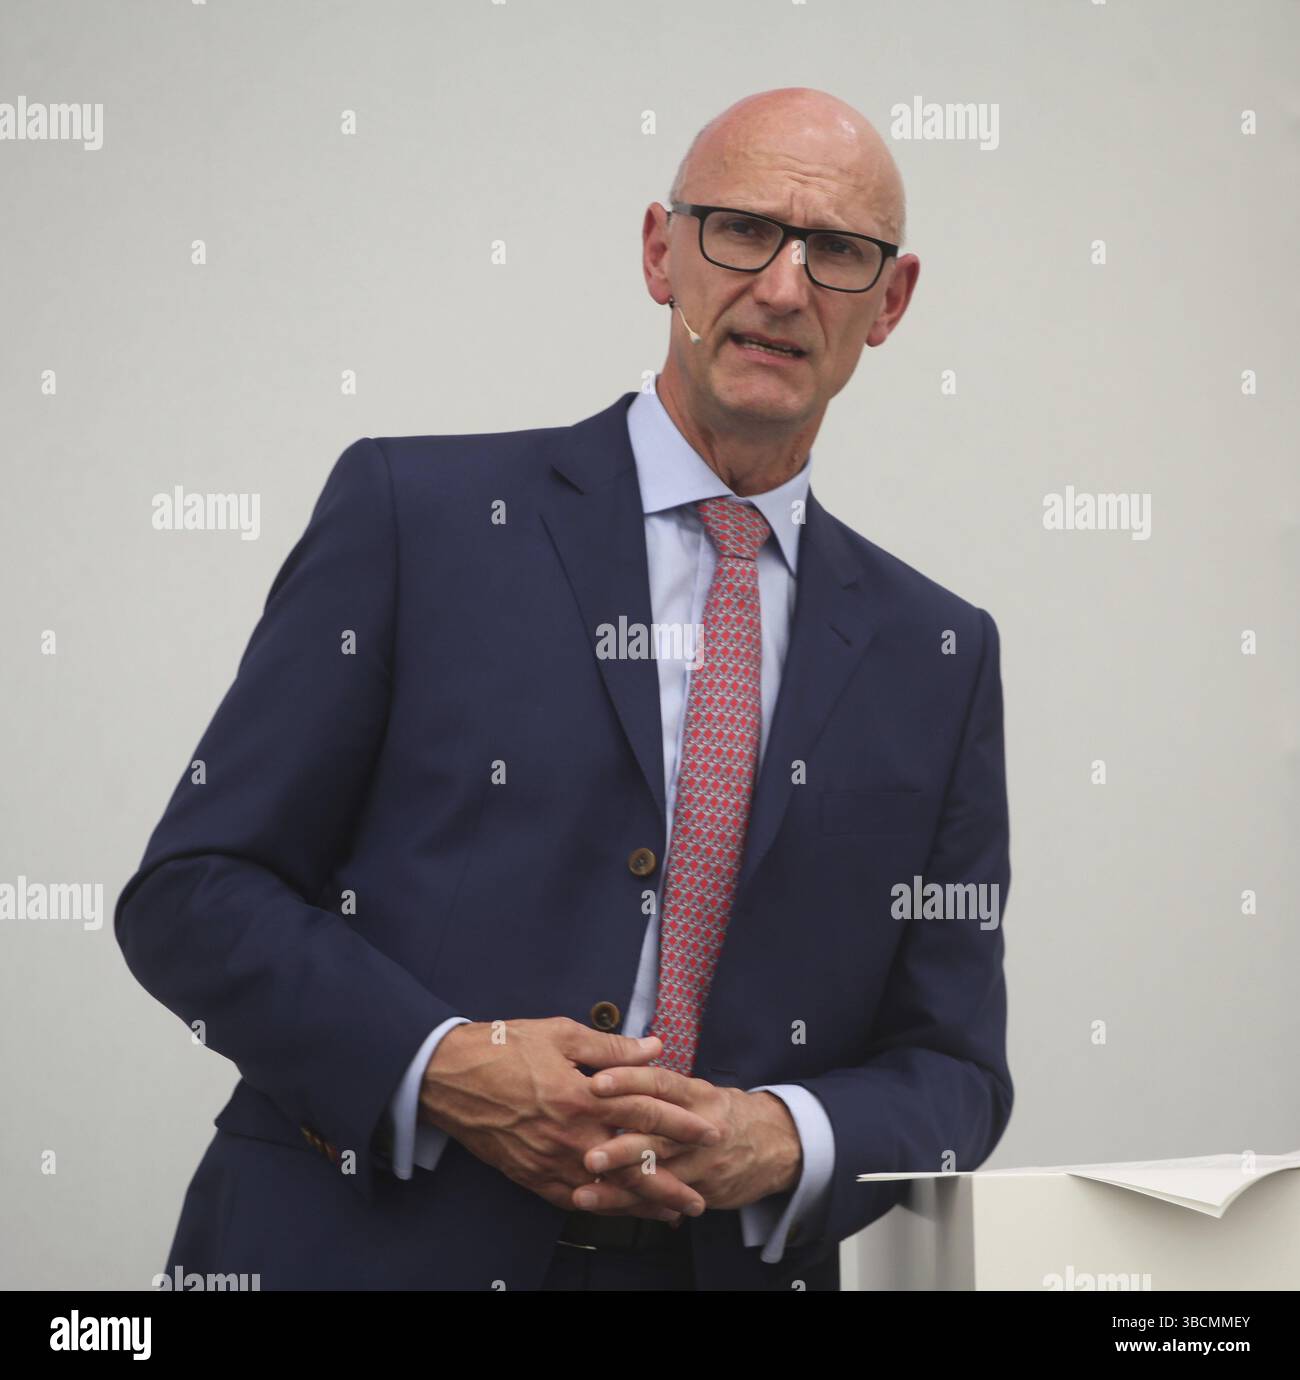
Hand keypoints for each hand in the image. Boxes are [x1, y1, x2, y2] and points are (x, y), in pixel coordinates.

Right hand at [418, 1018, 722, 1219]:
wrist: (448, 1076)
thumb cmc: (502, 1048)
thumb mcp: (561, 1034)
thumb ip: (611, 1046)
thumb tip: (653, 1048)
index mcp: (582, 1096)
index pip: (644, 1112)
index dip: (680, 1123)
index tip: (708, 1131)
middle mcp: (570, 1135)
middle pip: (631, 1166)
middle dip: (670, 1184)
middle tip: (699, 1198)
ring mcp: (549, 1160)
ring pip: (605, 1190)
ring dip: (640, 1205)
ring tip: (669, 1214)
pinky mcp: (529, 1174)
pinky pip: (570, 1199)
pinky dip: (599, 1207)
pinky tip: (616, 1211)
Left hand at [573, 1067, 802, 1212]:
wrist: (777, 1145)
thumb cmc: (725, 1112)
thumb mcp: (700, 1092)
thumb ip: (661, 1086)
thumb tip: (615, 1067)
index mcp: (697, 1096)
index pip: (661, 1084)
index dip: (629, 1081)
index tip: (597, 1082)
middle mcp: (700, 1128)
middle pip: (658, 1136)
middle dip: (620, 1147)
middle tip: (586, 1152)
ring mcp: (702, 1163)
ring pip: (658, 1177)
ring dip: (619, 1188)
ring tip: (583, 1193)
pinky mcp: (703, 1192)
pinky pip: (664, 1202)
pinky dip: (633, 1207)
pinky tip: (605, 1210)